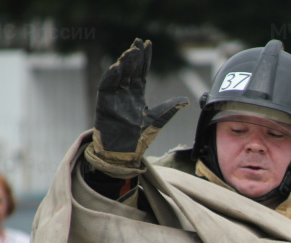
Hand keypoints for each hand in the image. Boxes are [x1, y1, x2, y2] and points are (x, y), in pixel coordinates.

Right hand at [86, 38, 188, 174]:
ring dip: (124, 63)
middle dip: (134, 56)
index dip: (144, 59)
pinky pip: (106, 87)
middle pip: (129, 70)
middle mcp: (125, 93)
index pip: (141, 72)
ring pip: (118, 75)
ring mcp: (114, 97)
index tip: (147, 44)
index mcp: (137, 95)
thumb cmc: (140, 138)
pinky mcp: (104, 104)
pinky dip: (111, 77)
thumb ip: (170, 108)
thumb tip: (186, 100)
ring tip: (130, 52)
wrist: (125, 153)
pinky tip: (117, 68)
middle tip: (138, 42)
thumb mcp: (158, 120)